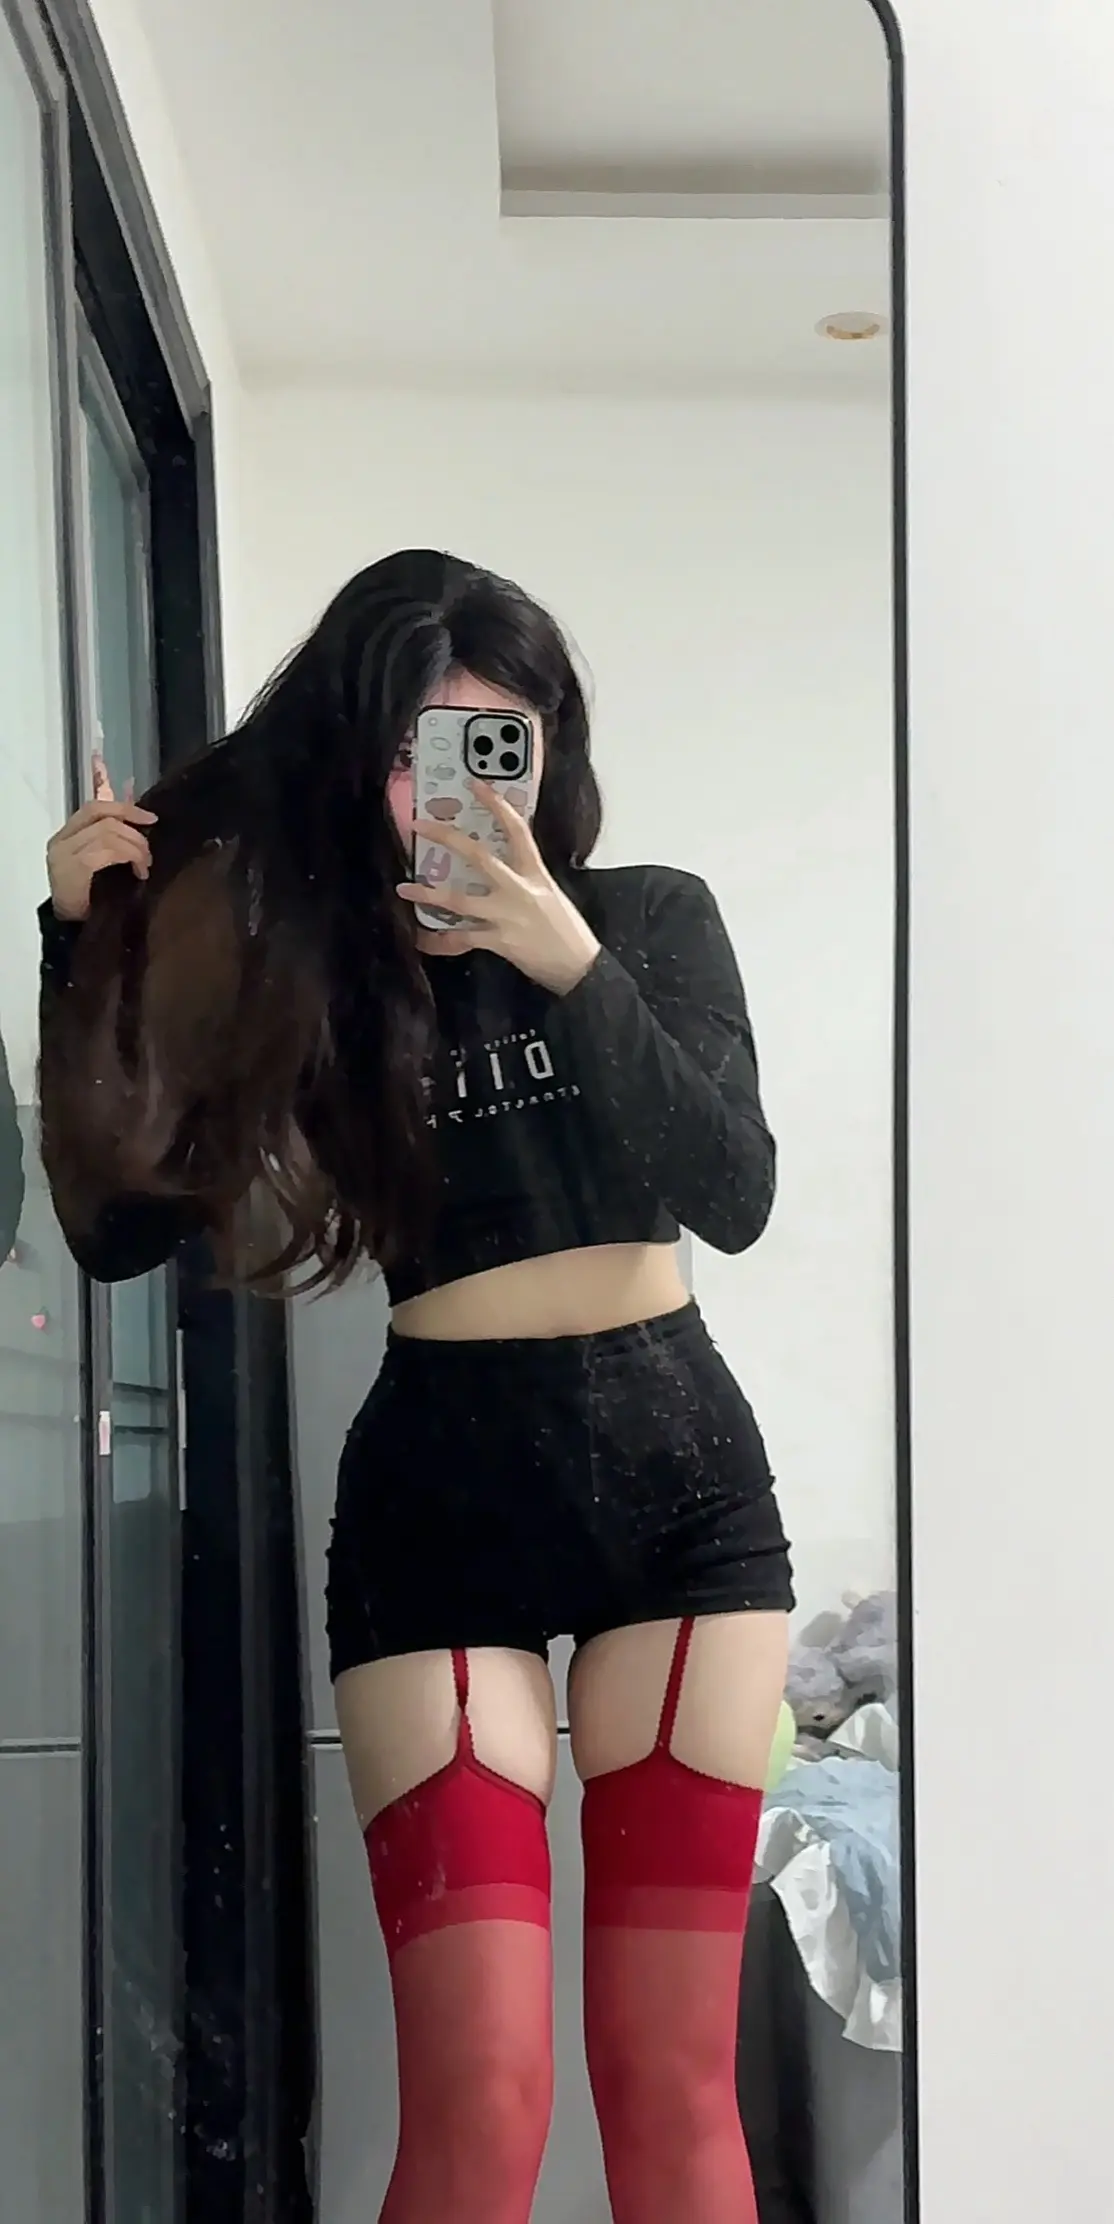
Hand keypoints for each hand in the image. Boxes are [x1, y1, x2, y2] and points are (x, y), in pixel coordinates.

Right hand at [46, 751, 156, 921]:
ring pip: (108, 833)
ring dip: (135, 848)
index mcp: (65, 836)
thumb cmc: (88, 901)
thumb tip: (142, 827)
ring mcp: (64, 853)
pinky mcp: (73, 868)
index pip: (95, 808)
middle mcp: (61, 841)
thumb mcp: (98, 866)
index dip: (125, 809)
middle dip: (134, 833)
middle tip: (149, 855)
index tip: (151, 818)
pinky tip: (138, 873)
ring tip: (144, 866)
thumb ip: (110, 844)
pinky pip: (106, 851)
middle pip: (104, 817)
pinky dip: (129, 857)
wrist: (69, 930)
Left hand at [398, 783, 599, 995]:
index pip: (517, 829)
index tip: (475, 784)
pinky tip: (423, 939)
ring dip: (428, 894)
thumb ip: (523, 877)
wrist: (578, 964)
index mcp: (534, 872)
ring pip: (459, 901)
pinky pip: (462, 939)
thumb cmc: (565, 928)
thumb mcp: (549, 892)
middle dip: (447, 838)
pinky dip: (440, 941)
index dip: (496, 804)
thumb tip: (496, 867)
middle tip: (419, 825)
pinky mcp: (499, 941)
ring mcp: (506, 915)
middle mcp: (519, 889)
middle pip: (479, 856)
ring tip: (404, 889)